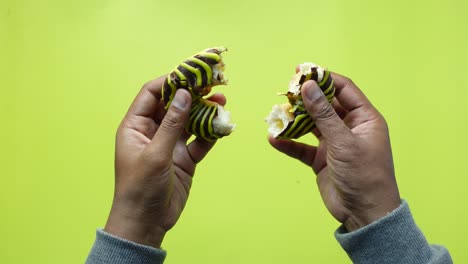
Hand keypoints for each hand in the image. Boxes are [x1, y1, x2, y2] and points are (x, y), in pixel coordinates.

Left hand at [104, 76, 224, 246]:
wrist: (146, 223)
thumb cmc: (140, 188)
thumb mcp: (156, 154)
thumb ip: (172, 123)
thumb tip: (184, 94)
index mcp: (136, 126)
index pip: (151, 94)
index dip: (170, 81)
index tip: (190, 72)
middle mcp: (153, 132)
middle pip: (174, 104)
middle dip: (193, 94)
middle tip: (213, 84)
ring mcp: (170, 145)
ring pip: (190, 121)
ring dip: (205, 111)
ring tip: (223, 101)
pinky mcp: (185, 159)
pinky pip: (200, 140)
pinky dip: (211, 133)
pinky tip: (223, 125)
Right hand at [269, 73, 400, 230]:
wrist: (364, 214)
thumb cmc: (364, 175)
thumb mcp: (343, 142)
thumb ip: (324, 114)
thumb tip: (309, 86)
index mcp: (364, 119)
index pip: (343, 89)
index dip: (324, 79)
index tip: (302, 71)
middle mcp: (349, 128)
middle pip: (325, 105)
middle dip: (305, 98)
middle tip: (286, 89)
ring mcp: (334, 143)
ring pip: (311, 125)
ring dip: (295, 120)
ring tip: (277, 114)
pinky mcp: (322, 159)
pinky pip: (302, 147)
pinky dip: (289, 143)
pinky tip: (274, 139)